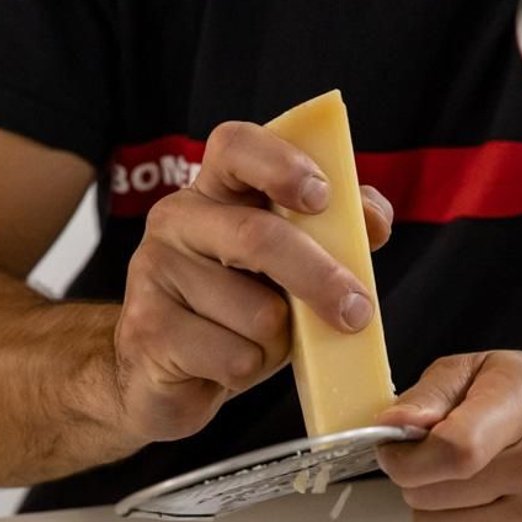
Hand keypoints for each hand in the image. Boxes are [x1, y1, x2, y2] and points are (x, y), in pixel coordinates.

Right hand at [115, 121, 393, 440]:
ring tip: (259, 342)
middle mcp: (176, 219)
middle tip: (358, 311)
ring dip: (278, 341)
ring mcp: (153, 271)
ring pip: (254, 313)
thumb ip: (335, 232)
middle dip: (319, 277)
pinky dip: (249, 370)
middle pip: (257, 237)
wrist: (166, 374)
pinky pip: (233, 357)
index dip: (282, 164)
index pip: (236, 147)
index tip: (322, 198)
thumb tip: (373, 221)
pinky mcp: (148, 328)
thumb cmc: (237, 310)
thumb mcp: (289, 266)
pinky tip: (227, 365)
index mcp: (213, 190)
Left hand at [376, 352, 521, 521]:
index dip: (408, 460)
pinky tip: (484, 511)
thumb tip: (394, 425)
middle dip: (418, 481)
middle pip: (437, 498)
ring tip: (465, 486)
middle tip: (439, 464)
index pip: (455, 452)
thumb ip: (428, 395)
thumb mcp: (475, 371)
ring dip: (437, 512)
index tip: (397, 453)